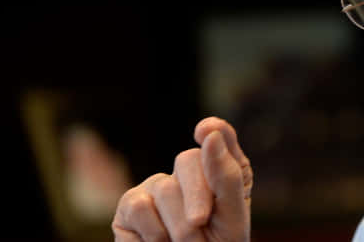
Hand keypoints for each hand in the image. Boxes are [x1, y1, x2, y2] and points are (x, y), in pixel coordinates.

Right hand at [112, 117, 252, 241]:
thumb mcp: (232, 215)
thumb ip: (227, 176)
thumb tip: (210, 131)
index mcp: (219, 171)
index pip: (218, 137)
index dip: (215, 131)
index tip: (207, 131)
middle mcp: (187, 173)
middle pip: (188, 160)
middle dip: (198, 195)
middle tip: (201, 223)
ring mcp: (157, 186)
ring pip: (165, 188)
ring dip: (179, 226)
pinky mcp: (130, 205)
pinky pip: (140, 206)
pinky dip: (154, 232)